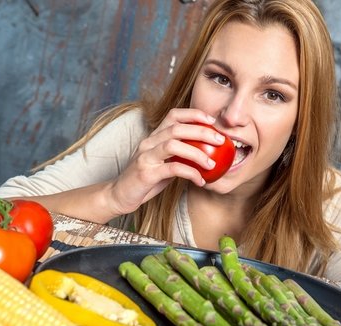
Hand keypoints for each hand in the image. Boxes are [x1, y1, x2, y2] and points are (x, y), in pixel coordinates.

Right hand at [105, 108, 224, 215]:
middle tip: (220, 140)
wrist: (120, 195)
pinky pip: (173, 169)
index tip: (212, 121)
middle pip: (177, 128)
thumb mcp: (165, 163)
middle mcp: (148, 142)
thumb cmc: (147, 179)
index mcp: (154, 136)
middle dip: (202, 131)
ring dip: (197, 153)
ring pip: (174, 145)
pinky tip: (201, 181)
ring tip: (212, 164)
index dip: (194, 114)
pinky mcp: (146, 173)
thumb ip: (180, 155)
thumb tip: (209, 152)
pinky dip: (190, 173)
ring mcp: (146, 156)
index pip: (174, 115)